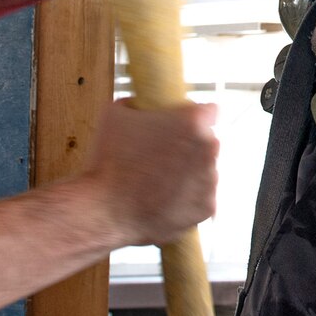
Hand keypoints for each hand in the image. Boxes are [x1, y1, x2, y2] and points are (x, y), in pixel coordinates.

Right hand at [83, 100, 217, 245]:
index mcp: (192, 123)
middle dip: (190, 147)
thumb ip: (137, 104)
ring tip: (159, 182)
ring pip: (205, 172)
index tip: (182, 125)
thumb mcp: (115, 115)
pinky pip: (201, 198)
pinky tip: (164, 200)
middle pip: (207, 143)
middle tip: (162, 157)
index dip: (193, 117)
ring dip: (189, 174)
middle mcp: (208, 150)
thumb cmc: (110, 163)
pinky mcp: (206, 209)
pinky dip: (187, 200)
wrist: (105, 211)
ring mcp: (210, 182)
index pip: (210, 111)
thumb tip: (139, 104)